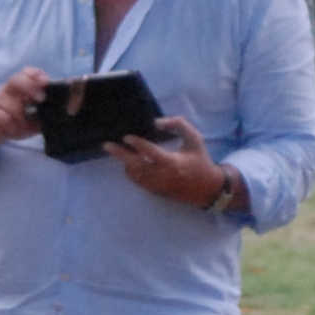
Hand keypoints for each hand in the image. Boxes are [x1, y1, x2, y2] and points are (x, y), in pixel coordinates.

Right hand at [0, 66, 50, 151]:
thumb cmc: (18, 122)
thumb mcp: (35, 118)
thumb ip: (46, 112)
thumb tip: (65, 111)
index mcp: (20, 88)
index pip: (27, 73)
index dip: (35, 74)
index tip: (45, 81)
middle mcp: (8, 91)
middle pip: (15, 80)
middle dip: (29, 86)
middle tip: (40, 98)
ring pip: (6, 99)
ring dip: (18, 111)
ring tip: (23, 121)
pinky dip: (8, 122)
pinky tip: (13, 127)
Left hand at [107, 116, 227, 208]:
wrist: (207, 188)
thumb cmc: (200, 160)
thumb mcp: (194, 139)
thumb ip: (178, 125)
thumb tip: (157, 122)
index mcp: (172, 162)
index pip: (150, 152)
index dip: (136, 144)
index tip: (126, 137)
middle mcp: (162, 175)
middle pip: (135, 165)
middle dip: (120, 154)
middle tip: (107, 145)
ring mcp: (157, 185)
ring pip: (134, 174)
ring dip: (125, 162)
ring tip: (117, 151)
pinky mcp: (155, 191)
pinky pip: (137, 181)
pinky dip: (131, 171)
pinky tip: (129, 163)